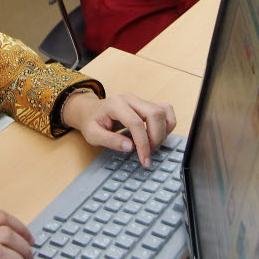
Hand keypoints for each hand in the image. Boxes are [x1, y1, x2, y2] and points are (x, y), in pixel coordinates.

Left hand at [61, 91, 176, 166]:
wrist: (90, 111)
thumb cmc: (92, 122)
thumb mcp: (93, 135)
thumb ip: (110, 141)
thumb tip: (130, 147)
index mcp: (116, 104)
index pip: (136, 123)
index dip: (143, 143)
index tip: (144, 159)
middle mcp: (131, 99)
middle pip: (154, 114)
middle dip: (156, 138)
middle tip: (148, 153)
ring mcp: (140, 100)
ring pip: (163, 111)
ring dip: (163, 132)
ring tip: (153, 145)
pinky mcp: (147, 104)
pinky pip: (166, 110)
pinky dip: (168, 123)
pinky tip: (159, 135)